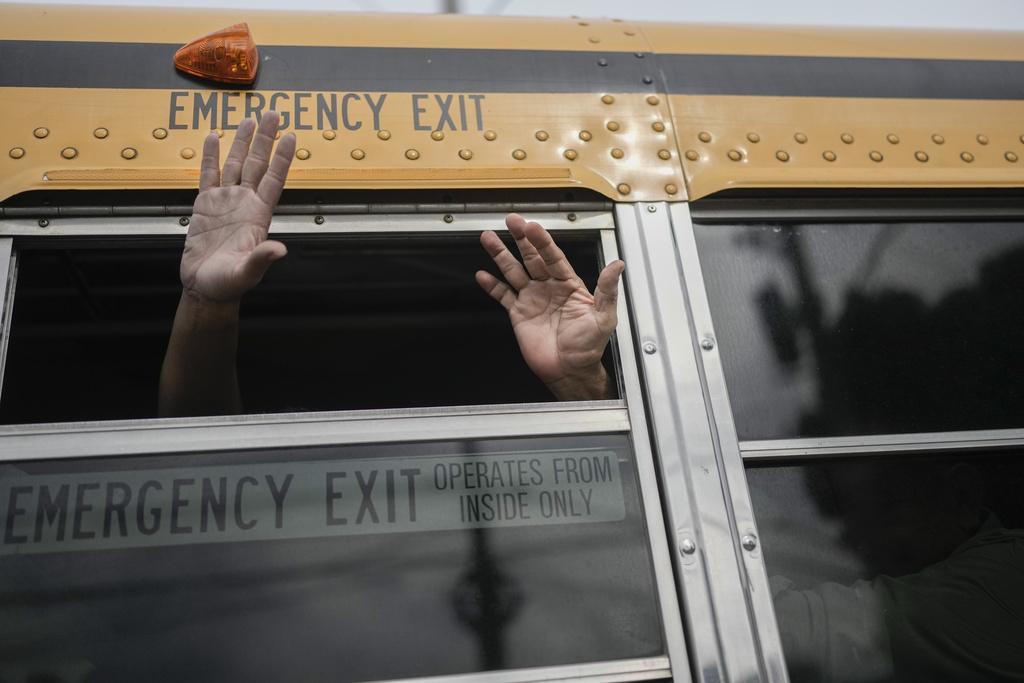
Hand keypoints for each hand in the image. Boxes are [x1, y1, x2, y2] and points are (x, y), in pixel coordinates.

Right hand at [180, 113, 295, 303]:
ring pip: (235, 164)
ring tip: (249, 120)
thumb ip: (262, 258)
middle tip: (273, 113)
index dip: (282, 158)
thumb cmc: (228, 284)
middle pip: (257, 164)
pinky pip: (208, 174)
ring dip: (242, 142)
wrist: (205, 288)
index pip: (274, 180)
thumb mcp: (247, 272)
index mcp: (258, 215)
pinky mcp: (205, 204)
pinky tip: (212, 137)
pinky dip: (209, 156)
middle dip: (265, 139)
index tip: (291, 136)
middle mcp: (244, 203)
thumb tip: (279, 250)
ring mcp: (225, 201)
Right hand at [476, 214, 624, 400]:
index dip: (543, 241)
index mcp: (569, 284)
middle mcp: (548, 287)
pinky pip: (503, 296)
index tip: (533, 227)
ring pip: (514, 271)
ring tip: (488, 238)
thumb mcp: (604, 317)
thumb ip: (607, 290)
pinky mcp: (518, 314)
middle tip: (511, 220)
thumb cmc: (589, 347)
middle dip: (521, 238)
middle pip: (532, 257)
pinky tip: (483, 275)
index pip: (554, 257)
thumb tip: (618, 265)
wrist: (570, 370)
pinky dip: (492, 286)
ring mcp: (532, 299)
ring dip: (501, 255)